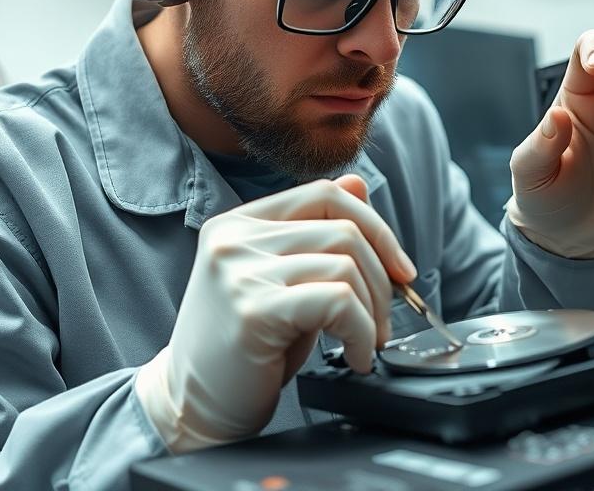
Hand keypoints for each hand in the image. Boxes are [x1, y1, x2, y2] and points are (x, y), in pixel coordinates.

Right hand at [135, 175, 415, 452]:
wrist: (193, 409)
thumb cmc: (243, 350)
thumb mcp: (283, 281)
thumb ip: (315, 233)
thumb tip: (359, 185)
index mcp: (239, 222)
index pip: (325, 194)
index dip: (376, 227)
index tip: (400, 269)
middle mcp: (234, 238)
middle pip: (344, 229)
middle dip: (383, 279)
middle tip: (383, 322)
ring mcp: (239, 270)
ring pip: (345, 266)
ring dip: (372, 313)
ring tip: (365, 343)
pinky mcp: (253, 308)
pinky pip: (338, 302)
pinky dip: (362, 332)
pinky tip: (356, 356)